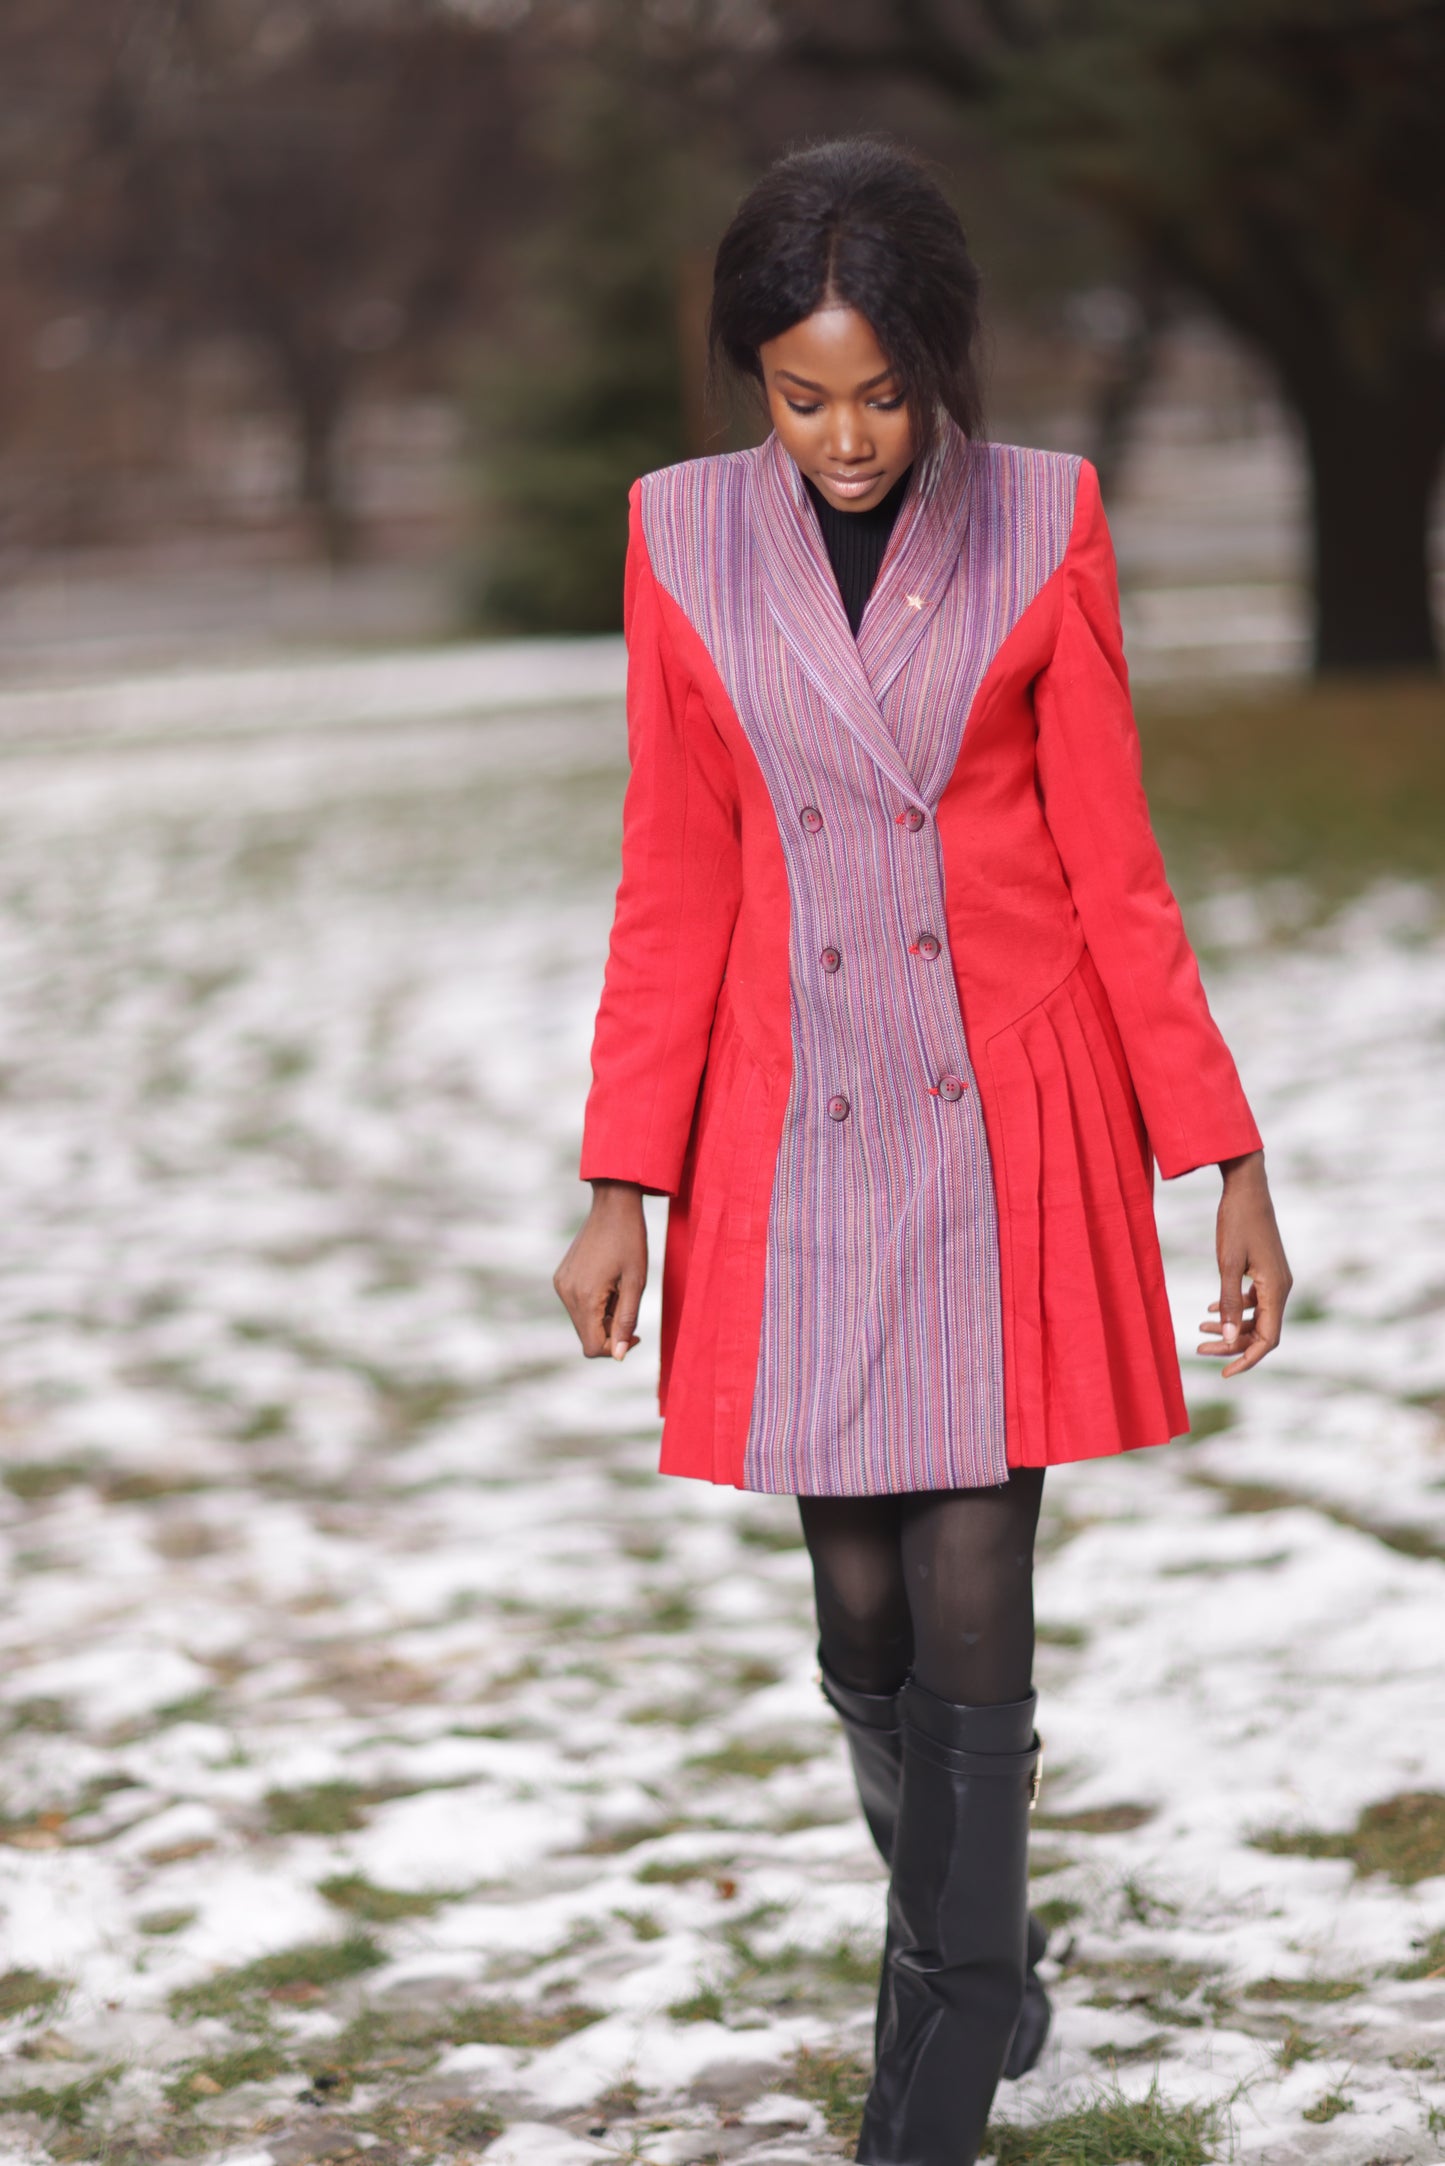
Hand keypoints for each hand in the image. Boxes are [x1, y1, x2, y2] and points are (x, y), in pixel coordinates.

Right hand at [554, 1180, 647, 1360]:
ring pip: (582, 1322)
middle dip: (610, 1331)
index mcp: (585, 1296)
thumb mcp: (636, 1283)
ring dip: (603, 1317)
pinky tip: (608, 1283)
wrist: (613, 1204)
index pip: (592, 1347)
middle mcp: (566, 1293)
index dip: (615, 1348)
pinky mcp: (561, 1277)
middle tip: (629, 1305)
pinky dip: (594, 1305)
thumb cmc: (630, 1240)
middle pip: (586, 1336)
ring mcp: (561, 1284)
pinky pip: (577, 1305)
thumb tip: (618, 1355)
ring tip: (619, 1290)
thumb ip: (626, 1321)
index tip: (635, 1332)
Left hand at [1197, 1150, 1291, 1377]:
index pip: (1268, 1340)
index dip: (1247, 1359)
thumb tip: (1229, 1340)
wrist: (1246, 1187)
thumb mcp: (1227, 1263)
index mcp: (1276, 1290)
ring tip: (1199, 1329)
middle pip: (1261, 1332)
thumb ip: (1230, 1302)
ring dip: (1231, 1327)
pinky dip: (1234, 1308)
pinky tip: (1211, 1309)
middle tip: (1199, 1350)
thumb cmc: (1236, 1222)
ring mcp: (1275, 1279)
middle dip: (1232, 1345)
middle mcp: (1281, 1288)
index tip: (1224, 1373)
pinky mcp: (1266, 1270)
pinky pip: (1254, 1300)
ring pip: (1257, 1317)